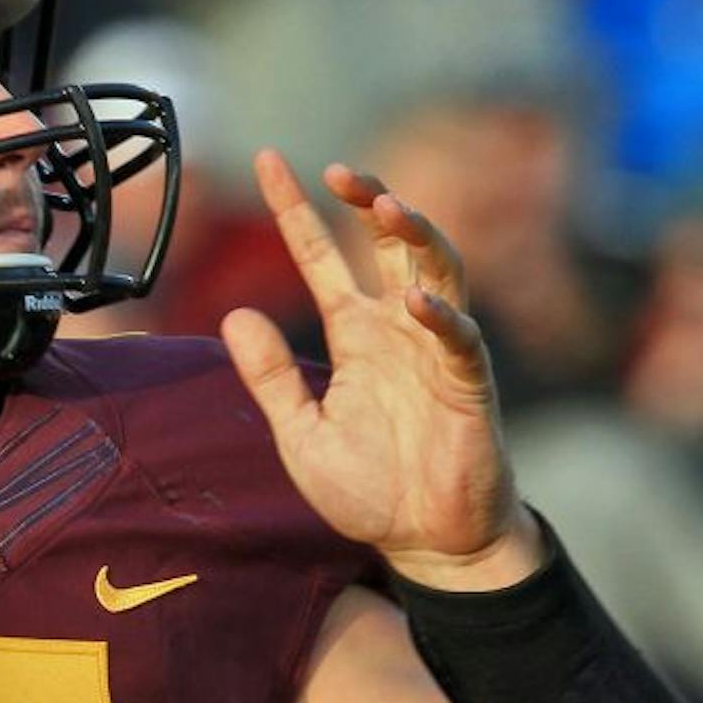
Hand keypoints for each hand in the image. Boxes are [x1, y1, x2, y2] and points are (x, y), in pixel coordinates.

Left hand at [221, 150, 543, 589]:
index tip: (270, 159)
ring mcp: (437, 352)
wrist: (426, 543)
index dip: (295, 209)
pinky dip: (442, 317)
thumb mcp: (299, 433)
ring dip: (417, 235)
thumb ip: (268, 376)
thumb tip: (233, 315)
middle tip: (343, 170)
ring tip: (388, 206)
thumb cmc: (370, 489)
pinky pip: (461, 340)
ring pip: (437, 272)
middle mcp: (397, 329)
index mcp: (355, 333)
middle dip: (371, 201)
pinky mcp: (469, 386)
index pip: (320, 255)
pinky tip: (416, 301)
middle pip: (389, 244)